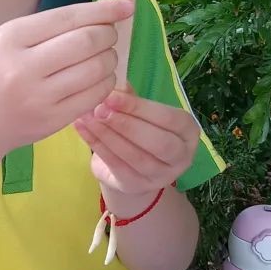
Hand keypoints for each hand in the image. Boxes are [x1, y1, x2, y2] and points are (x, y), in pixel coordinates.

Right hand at [0, 0, 131, 160]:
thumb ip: (55, 25)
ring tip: (103, 57)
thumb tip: (105, 7)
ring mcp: (40, 97)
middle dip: (108, 35)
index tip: (125, 6)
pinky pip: (96, 94)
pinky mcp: (54, 119)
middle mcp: (23, 67)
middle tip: (110, 35)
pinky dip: (107, 81)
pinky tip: (98, 78)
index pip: (69, 17)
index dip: (103, 11)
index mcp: (10, 38)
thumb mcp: (12, 41)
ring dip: (110, 58)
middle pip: (87, 41)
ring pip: (97, 68)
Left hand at [73, 85, 199, 206]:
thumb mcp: (142, 113)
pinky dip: (97, 145)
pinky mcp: (137, 185)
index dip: (139, 108)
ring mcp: (160, 176)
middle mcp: (181, 157)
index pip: (168, 118)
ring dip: (108, 134)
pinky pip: (116, 165)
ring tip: (87, 116)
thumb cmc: (140, 131)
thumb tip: (116, 84)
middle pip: (157, 142)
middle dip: (126, 124)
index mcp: (188, 132)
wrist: (131, 167)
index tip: (111, 95)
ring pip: (135, 156)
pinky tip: (82, 128)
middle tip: (99, 109)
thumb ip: (133, 99)